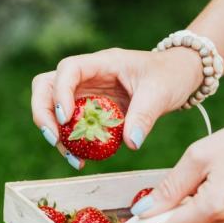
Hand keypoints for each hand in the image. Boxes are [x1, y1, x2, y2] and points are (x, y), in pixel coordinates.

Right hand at [31, 47, 202, 168]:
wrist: (180, 76)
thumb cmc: (170, 75)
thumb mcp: (160, 93)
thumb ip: (144, 115)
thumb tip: (131, 143)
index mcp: (102, 63)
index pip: (68, 69)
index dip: (60, 93)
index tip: (67, 118)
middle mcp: (88, 76)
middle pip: (46, 86)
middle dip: (43, 112)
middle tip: (54, 139)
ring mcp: (87, 93)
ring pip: (53, 107)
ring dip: (55, 132)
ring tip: (71, 157)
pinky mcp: (91, 110)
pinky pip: (72, 125)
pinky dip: (71, 142)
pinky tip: (82, 159)